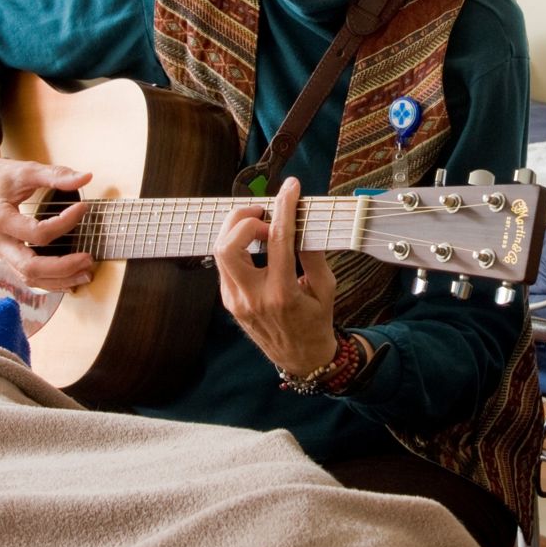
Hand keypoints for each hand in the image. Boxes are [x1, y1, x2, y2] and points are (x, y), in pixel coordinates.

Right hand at [0, 111, 93, 291]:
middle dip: (63, 267)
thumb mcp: (27, 170)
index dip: (65, 223)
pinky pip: (27, 275)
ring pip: (28, 277)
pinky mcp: (7, 255)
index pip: (38, 233)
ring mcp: (0, 251)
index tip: (83, 207)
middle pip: (30, 267)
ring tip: (86, 274)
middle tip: (89, 259)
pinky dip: (50, 280)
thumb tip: (87, 177)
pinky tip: (70, 277)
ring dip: (59, 280)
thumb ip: (56, 175)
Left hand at [216, 176, 338, 374]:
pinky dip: (238, 247)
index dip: (284, 207)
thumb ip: (313, 254)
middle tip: (265, 215)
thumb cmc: (316, 322)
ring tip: (261, 229)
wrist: (300, 358)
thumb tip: (302, 221)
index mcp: (282, 294)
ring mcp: (236, 301)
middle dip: (244, 219)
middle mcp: (253, 297)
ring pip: (220, 252)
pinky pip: (225, 265)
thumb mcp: (326, 288)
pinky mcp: (229, 302)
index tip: (291, 188)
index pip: (278, 240)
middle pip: (229, 246)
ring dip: (237, 231)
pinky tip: (257, 246)